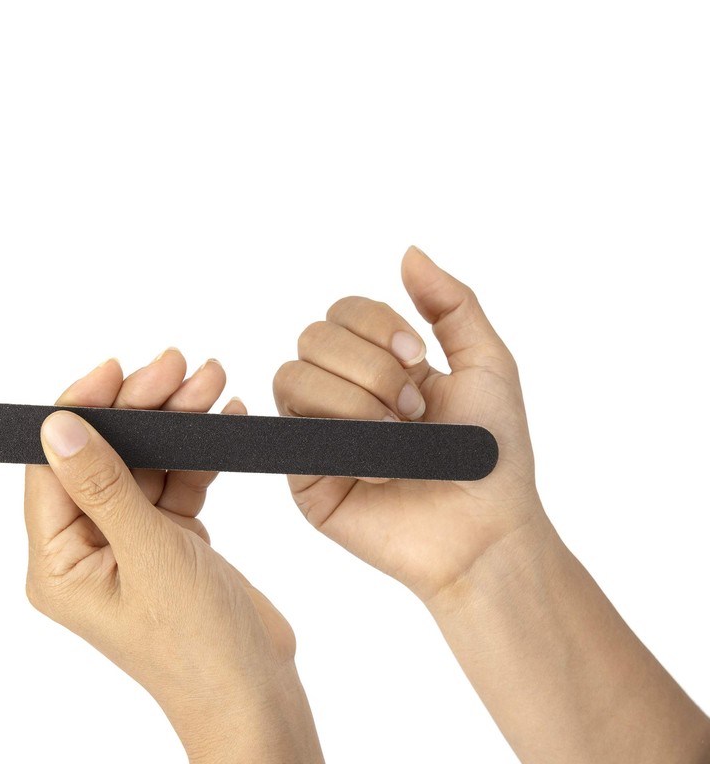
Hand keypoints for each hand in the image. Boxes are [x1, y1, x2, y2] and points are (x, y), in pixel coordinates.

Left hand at [24, 351, 322, 761]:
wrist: (256, 691)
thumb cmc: (198, 646)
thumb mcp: (149, 556)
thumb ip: (105, 487)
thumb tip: (57, 426)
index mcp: (61, 562)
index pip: (54, 466)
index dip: (82, 409)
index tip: (118, 369)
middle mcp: (91, 548)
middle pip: (106, 454)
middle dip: (142, 406)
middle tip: (179, 365)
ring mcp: (134, 542)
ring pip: (148, 461)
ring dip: (179, 421)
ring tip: (213, 381)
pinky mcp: (172, 540)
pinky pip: (179, 480)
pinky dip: (202, 452)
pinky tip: (226, 420)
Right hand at [273, 246, 546, 605]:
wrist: (486, 531)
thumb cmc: (492, 455)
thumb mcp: (487, 363)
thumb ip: (452, 304)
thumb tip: (408, 253)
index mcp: (380, 364)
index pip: (344, 311)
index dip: (377, 324)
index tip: (420, 359)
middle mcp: (343, 392)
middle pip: (314, 335)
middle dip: (370, 365)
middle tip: (414, 408)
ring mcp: (319, 431)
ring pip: (292, 373)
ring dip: (354, 397)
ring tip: (398, 434)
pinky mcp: (304, 472)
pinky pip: (291, 425)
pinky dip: (340, 432)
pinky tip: (381, 463)